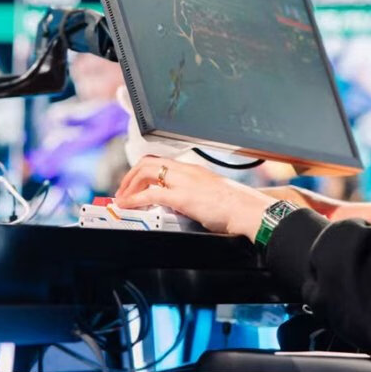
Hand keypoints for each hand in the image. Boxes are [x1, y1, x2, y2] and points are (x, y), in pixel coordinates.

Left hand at [114, 156, 267, 239]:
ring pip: (146, 172)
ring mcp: (183, 182)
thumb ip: (195, 193)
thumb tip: (183, 204)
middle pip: (148, 162)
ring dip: (129, 186)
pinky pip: (150, 193)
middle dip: (130, 176)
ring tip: (122, 199)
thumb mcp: (212, 192)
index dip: (143, 171)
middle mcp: (186, 171)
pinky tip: (128, 206)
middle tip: (123, 191)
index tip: (135, 183)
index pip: (161, 161)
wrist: (248, 210)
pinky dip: (134, 199)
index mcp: (193, 169)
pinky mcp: (182, 196)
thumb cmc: (236, 206)